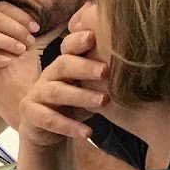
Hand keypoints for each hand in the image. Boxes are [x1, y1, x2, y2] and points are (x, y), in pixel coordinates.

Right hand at [19, 31, 109, 149]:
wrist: (46, 129)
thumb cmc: (73, 103)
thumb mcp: (88, 88)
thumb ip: (102, 77)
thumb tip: (139, 65)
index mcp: (64, 64)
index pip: (68, 47)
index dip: (78, 41)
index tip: (94, 37)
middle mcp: (49, 75)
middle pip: (62, 65)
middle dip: (84, 67)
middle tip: (106, 71)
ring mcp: (37, 94)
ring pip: (56, 91)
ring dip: (80, 96)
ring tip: (103, 101)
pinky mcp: (31, 114)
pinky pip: (48, 119)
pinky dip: (68, 126)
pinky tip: (88, 133)